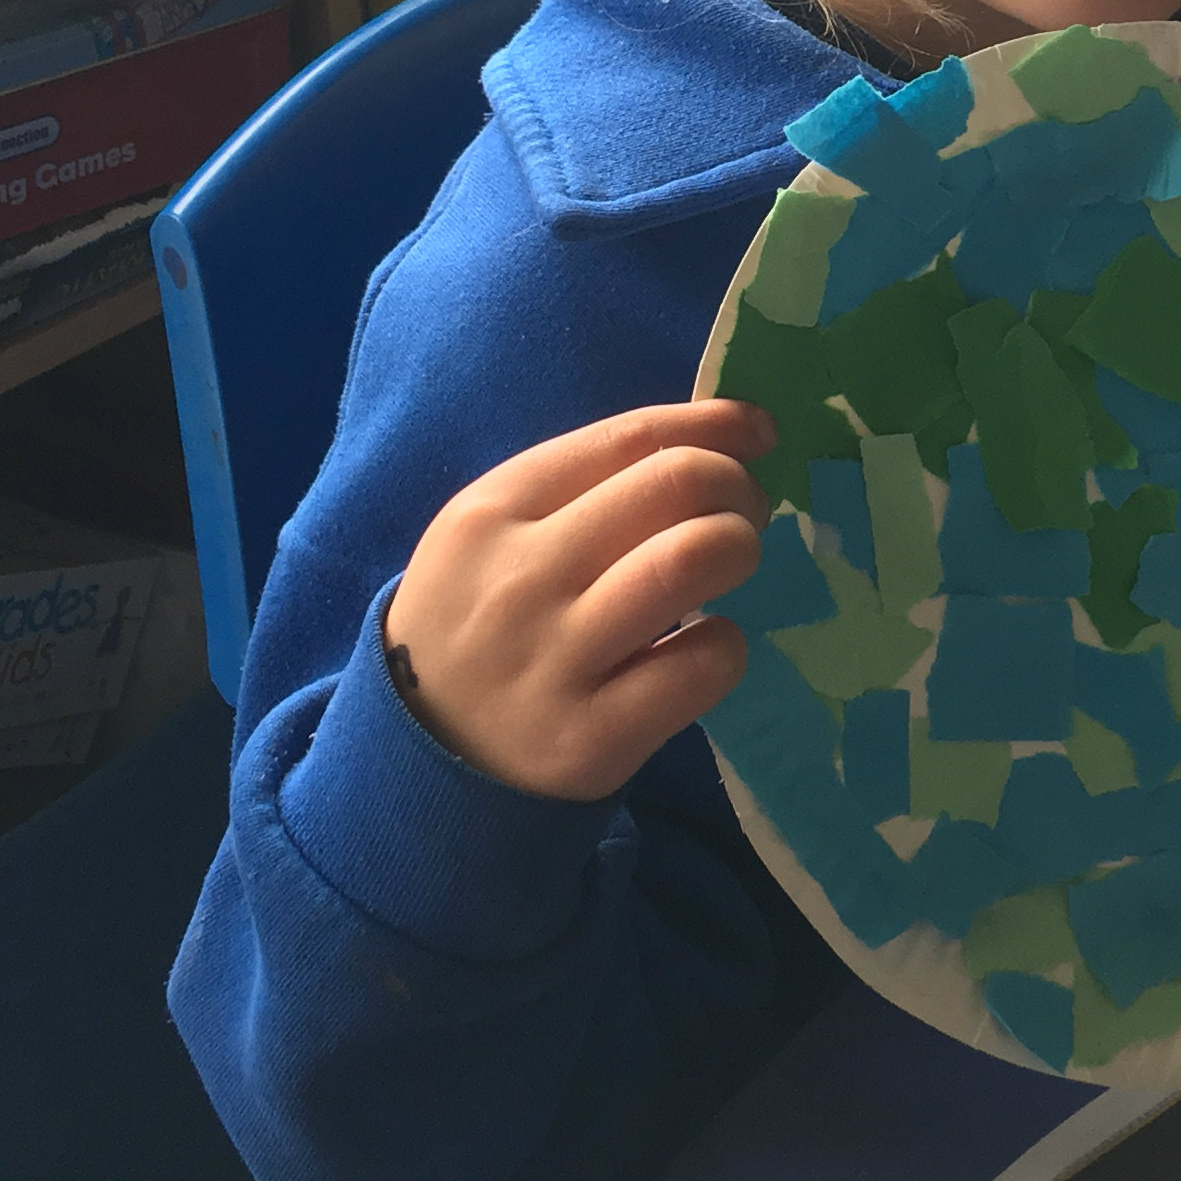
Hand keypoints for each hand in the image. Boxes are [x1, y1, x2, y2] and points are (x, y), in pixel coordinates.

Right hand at [380, 401, 774, 800]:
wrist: (422, 755)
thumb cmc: (483, 619)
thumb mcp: (498, 533)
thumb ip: (590, 483)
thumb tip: (722, 435)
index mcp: (493, 509)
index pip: (630, 436)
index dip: (714, 425)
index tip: (759, 434)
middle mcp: (520, 577)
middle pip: (675, 485)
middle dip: (737, 488)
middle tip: (744, 515)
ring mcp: (554, 661)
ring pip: (691, 560)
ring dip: (738, 550)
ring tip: (731, 568)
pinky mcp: (592, 738)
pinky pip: (702, 665)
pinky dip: (726, 645)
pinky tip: (704, 649)